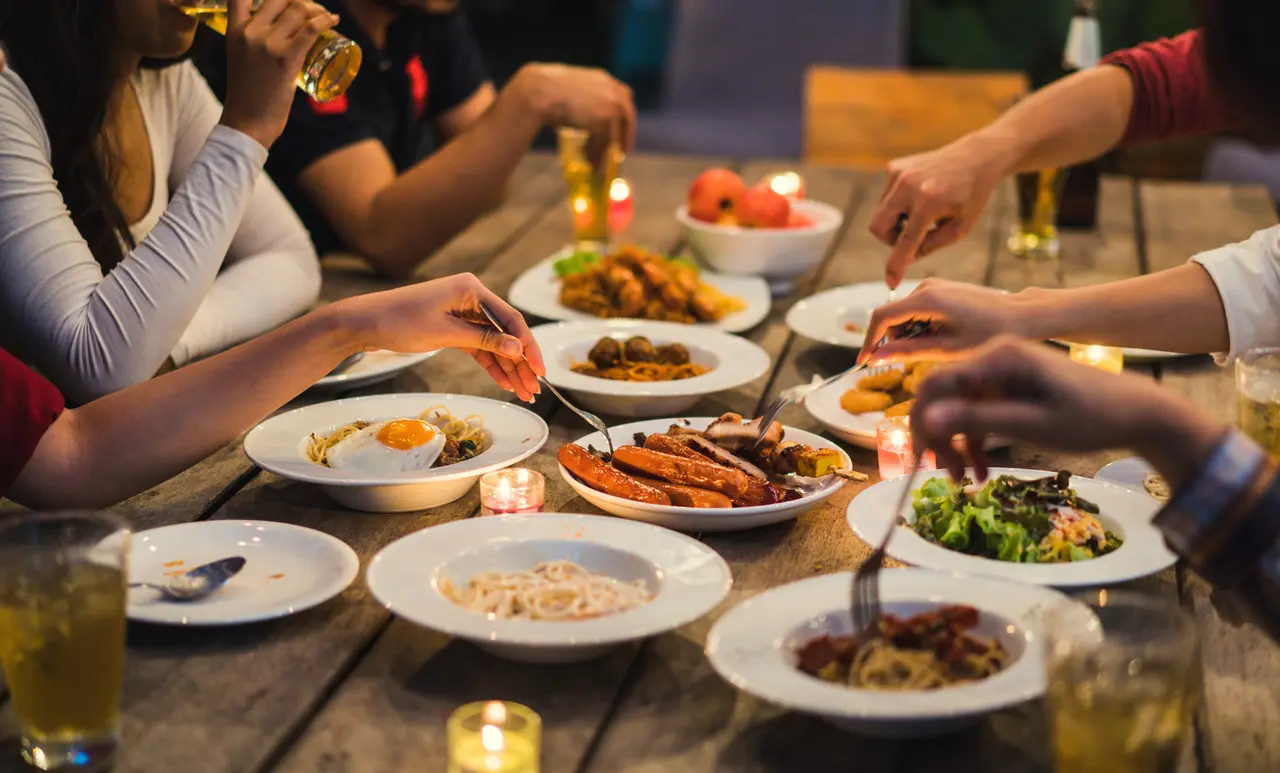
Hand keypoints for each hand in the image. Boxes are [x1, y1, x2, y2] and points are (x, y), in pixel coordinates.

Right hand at [219, 0, 338, 147]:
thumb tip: (277, 32)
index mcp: (234, 30)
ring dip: (317, 9)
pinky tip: (334, 21)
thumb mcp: (241, 57)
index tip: (284, 1)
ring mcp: (268, 44)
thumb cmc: (248, 94)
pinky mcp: (286, 58)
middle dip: (301, 0)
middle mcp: (250, 32)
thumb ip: (252, 41)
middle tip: (313, 11)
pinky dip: (326, 20)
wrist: (248, 121)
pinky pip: (311, 28)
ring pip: (299, 9)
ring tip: (326, 17)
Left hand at [336, 273, 546, 401]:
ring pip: (494, 343)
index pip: (510, 320)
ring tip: (523, 392)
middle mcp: (471, 297)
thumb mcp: (444, 333)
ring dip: (508, 367)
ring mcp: (462, 312)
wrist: (363, 323)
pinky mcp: (453, 326)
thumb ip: (484, 341)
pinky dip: (490, 364)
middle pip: (506, 333)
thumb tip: (518, 349)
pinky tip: (503, 382)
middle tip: (534, 389)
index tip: (540, 371)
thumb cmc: (400, 322)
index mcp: (472, 289)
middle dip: (521, 362)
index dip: (528, 346)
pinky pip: (478, 347)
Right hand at [515, 63, 635, 151]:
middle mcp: (612, 89)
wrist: (540, 90)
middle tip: (623, 151)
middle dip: (626, 134)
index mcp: (603, 79)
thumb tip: (584, 122)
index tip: (622, 128)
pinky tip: (589, 161)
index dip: (623, 115)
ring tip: (596, 163)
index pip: (623, 96)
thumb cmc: (546, 90)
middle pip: (627, 114)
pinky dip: (597, 154)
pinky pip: (604, 142)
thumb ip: (584, 103)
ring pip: (614, 132)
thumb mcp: (572, 92)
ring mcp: (611, 104)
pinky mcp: (605, 120)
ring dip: (606, 150)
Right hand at [857, 278, 1026, 364]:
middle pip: (892, 317)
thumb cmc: (991, 334)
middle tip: (915, 361)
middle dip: (895, 341)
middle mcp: (926, 286)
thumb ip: (909, 352)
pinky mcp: (942, 289)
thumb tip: (877, 358)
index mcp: (927, 298)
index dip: (869, 341)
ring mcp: (935, 286)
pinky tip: (943, 339)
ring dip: (910, 336)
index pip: (881, 317)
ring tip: (937, 350)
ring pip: (904, 315)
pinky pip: (918, 310)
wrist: (1022, 315)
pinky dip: (921, 328)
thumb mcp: (949, 349)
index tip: (864, 362)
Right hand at [869, 132, 1011, 287]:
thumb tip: (904, 258)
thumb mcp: (961, 227)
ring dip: (897, 221)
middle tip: (910, 238)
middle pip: (878, 226)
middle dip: (890, 239)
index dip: (896, 264)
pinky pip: (886, 198)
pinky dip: (898, 204)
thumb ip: (932, 245)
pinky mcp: (894, 167)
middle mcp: (909, 185)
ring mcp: (898, 174)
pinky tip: (919, 197)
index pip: (906, 240)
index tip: (890, 281)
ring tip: (922, 214)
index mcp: (930, 201)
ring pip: (880, 213)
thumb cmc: (971, 195)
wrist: (975, 157)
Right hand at [909, 336, 1224, 486]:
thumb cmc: (1090, 417)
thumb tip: (925, 420)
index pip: (935, 383)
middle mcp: (993, 357)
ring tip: (966, 482)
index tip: (920, 459)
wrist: (1137, 413)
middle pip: (942, 396)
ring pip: (958, 408)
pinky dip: (976, 441)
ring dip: (956, 444)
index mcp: (997, 357)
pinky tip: (981, 471)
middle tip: (942, 475)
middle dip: (937, 437)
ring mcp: (1002, 372)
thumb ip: (976, 419)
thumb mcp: (1031, 424)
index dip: (920, 421)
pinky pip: (979, 412)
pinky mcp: (1011, 387)